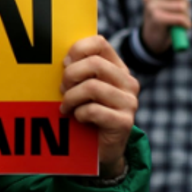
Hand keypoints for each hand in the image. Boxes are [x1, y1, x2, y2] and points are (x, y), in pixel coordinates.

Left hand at [59, 36, 139, 177]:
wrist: (101, 148)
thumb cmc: (87, 112)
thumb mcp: (83, 87)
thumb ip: (79, 70)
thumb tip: (63, 59)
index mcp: (117, 68)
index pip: (99, 42)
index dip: (77, 50)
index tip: (65, 64)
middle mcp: (128, 82)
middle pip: (94, 64)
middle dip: (70, 76)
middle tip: (62, 89)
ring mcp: (129, 102)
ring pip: (92, 87)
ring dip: (71, 98)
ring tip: (65, 107)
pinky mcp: (124, 122)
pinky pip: (94, 110)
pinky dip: (79, 114)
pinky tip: (77, 118)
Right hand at [141, 0, 191, 53]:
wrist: (153, 39)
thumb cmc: (162, 16)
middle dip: (186, 4)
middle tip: (179, 13)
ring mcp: (151, 6)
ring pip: (182, 6)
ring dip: (186, 16)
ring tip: (179, 21)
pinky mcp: (157, 18)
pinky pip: (181, 18)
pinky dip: (186, 24)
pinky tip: (182, 27)